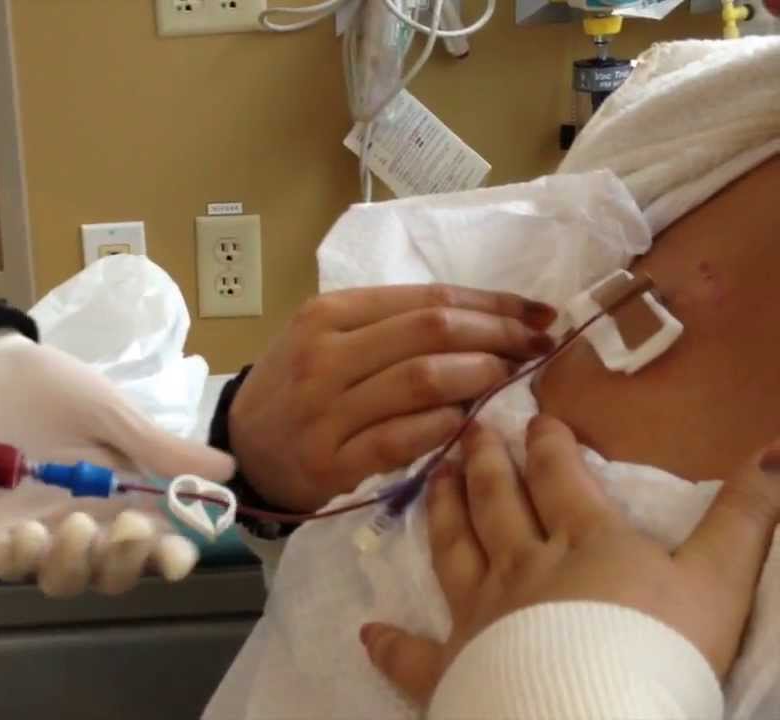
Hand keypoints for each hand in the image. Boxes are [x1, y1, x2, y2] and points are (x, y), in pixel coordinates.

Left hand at [0, 333, 234, 596]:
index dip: (169, 559)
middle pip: (112, 574)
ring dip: (76, 563)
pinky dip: (24, 560)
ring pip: (65, 580)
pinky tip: (29, 532)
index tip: (178, 554)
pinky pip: (11, 567)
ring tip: (76, 526)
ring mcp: (39, 534)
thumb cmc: (56, 389)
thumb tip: (230, 470)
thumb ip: (162, 450)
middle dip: (126, 562)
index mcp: (122, 502)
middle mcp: (85, 527)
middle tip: (129, 526)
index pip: (154, 548)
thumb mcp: (115, 415)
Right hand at [229, 285, 557, 511]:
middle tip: (537, 348)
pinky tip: (467, 424)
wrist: (243, 449)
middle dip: (498, 337)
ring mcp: (325, 409)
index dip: (493, 305)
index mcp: (327, 314)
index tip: (538, 315)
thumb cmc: (296, 387)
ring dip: (479, 378)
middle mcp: (324, 355)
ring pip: (422, 381)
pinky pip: (401, 439)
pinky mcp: (330, 460)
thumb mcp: (328, 338)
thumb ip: (391, 327)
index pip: (427, 299)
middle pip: (431, 332)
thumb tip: (484, 321)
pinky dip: (443, 428)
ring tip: (507, 380)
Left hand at [363, 416, 779, 703]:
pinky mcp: (454, 671)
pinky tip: (369, 634)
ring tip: (432, 480)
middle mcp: (523, 568)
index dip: (549, 445)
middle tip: (468, 429)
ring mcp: (480, 617)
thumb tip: (777, 447)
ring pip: (453, 552)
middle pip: (498, 503)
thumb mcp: (719, 580)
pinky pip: (415, 657)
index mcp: (584, 542)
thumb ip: (744, 515)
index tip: (534, 416)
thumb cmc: (661, 650)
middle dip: (485, 462)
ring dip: (442, 513)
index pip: (561, 478)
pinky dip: (392, 646)